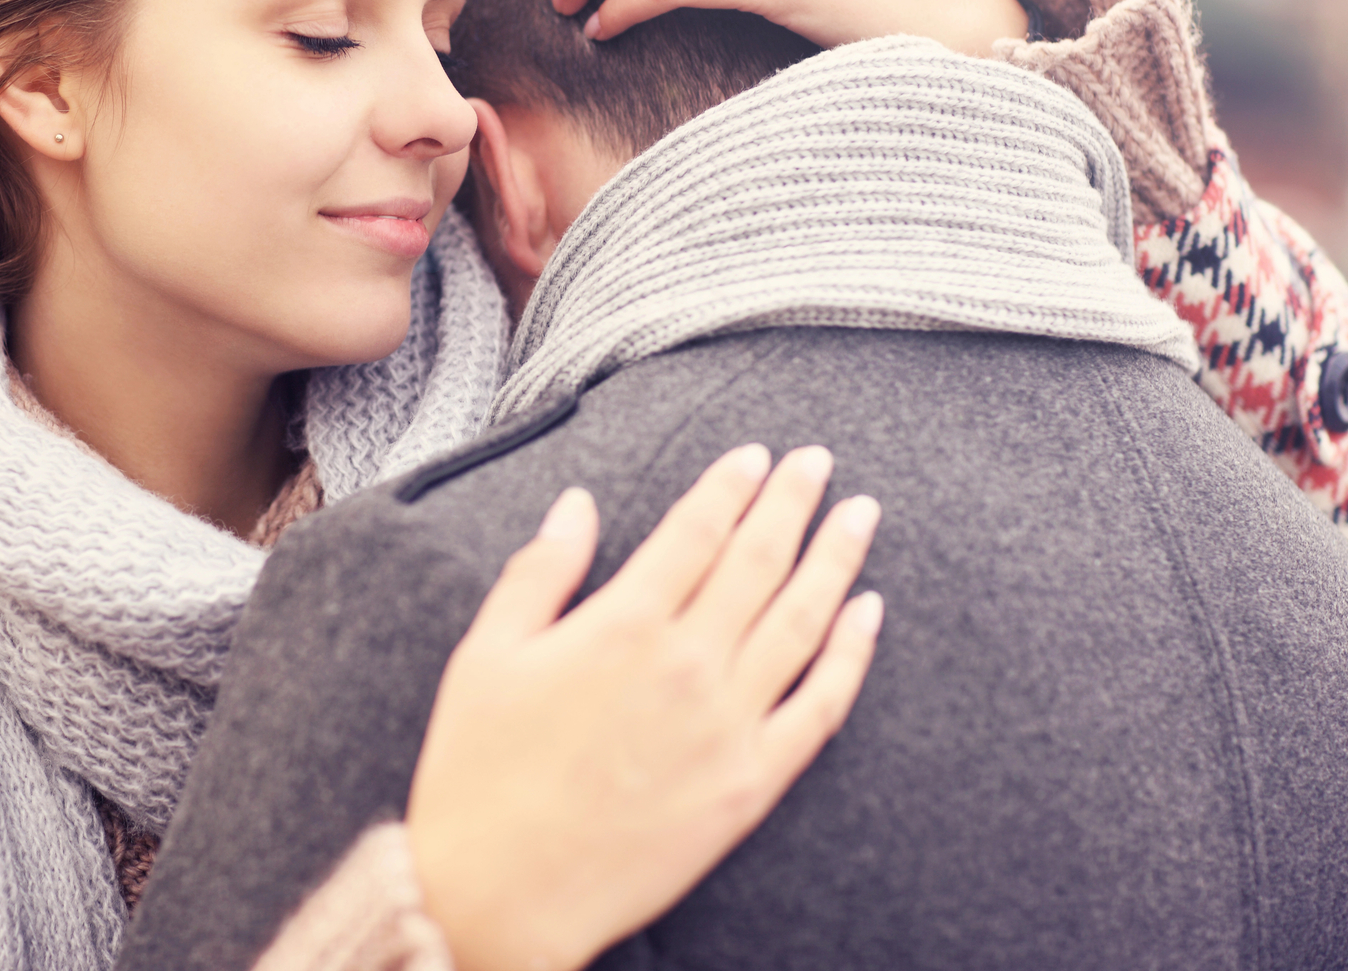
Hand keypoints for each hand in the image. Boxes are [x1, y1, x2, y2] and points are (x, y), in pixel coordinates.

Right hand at [406, 444, 882, 970]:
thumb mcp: (486, 654)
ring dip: (836, 560)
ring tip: (861, 515)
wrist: (500, 894)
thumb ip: (540, 571)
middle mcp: (688, 665)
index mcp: (622, 624)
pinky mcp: (750, 784)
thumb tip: (579, 503)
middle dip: (792, 502)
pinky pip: (819, 707)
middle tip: (818, 461)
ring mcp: (728, 726)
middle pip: (759, 561)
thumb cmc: (478, 772)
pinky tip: (869, 614)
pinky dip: (851, 655)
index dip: (729, 486)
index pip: (695, 531)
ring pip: (802, 621)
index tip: (754, 454)